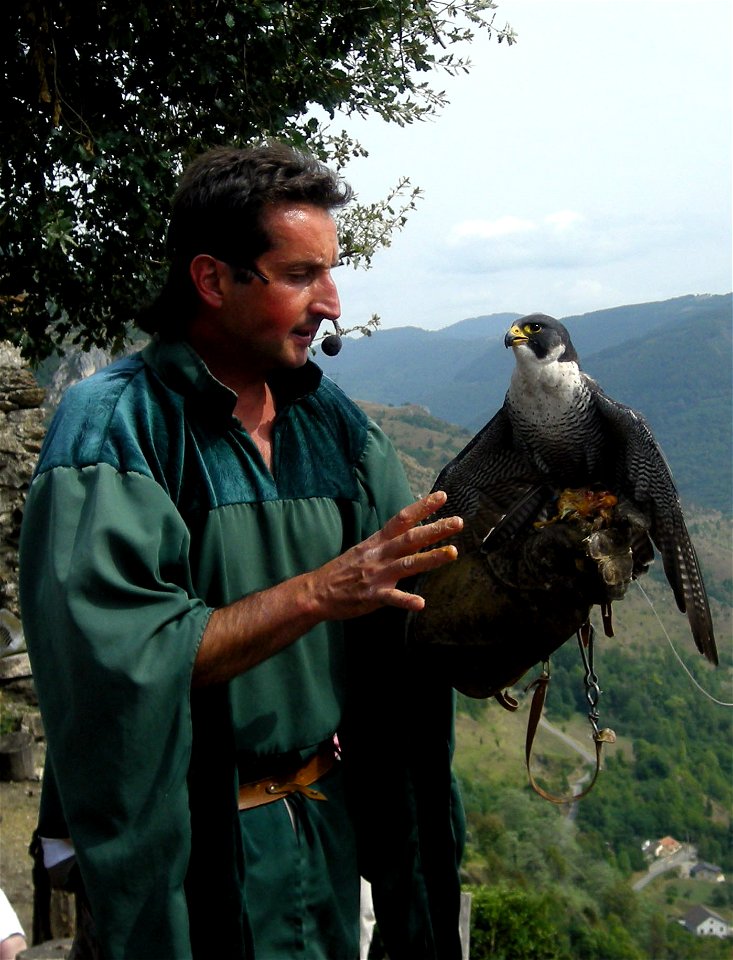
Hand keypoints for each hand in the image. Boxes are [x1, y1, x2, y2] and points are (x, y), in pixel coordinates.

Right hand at [194, 491, 461, 685]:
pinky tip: (421, 603)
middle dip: (435, 529)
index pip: (402, 519)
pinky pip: (391, 598)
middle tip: (459, 522)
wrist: (316, 591)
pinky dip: (406, 600)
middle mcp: (379, 555)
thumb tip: (409, 532)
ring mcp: (376, 575)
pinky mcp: (371, 596)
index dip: (422, 507)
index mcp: (377, 542)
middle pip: (410, 538)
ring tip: (453, 553)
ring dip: (431, 558)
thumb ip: (387, 543)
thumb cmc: (343, 571)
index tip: (442, 496)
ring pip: (407, 563)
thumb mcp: (364, 549)